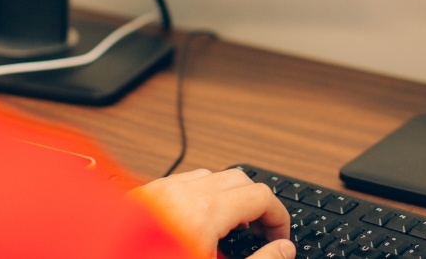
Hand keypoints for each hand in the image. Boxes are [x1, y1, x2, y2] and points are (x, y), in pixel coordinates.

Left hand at [130, 168, 292, 258]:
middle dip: (255, 203)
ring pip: (209, 176)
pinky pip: (181, 181)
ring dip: (227, 196)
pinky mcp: (141, 195)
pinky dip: (199, 195)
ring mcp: (159, 190)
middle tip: (258, 234)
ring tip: (228, 230)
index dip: (278, 217)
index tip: (279, 238)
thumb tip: (283, 249)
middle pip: (239, 178)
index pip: (261, 196)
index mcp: (204, 213)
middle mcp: (181, 193)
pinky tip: (197, 222)